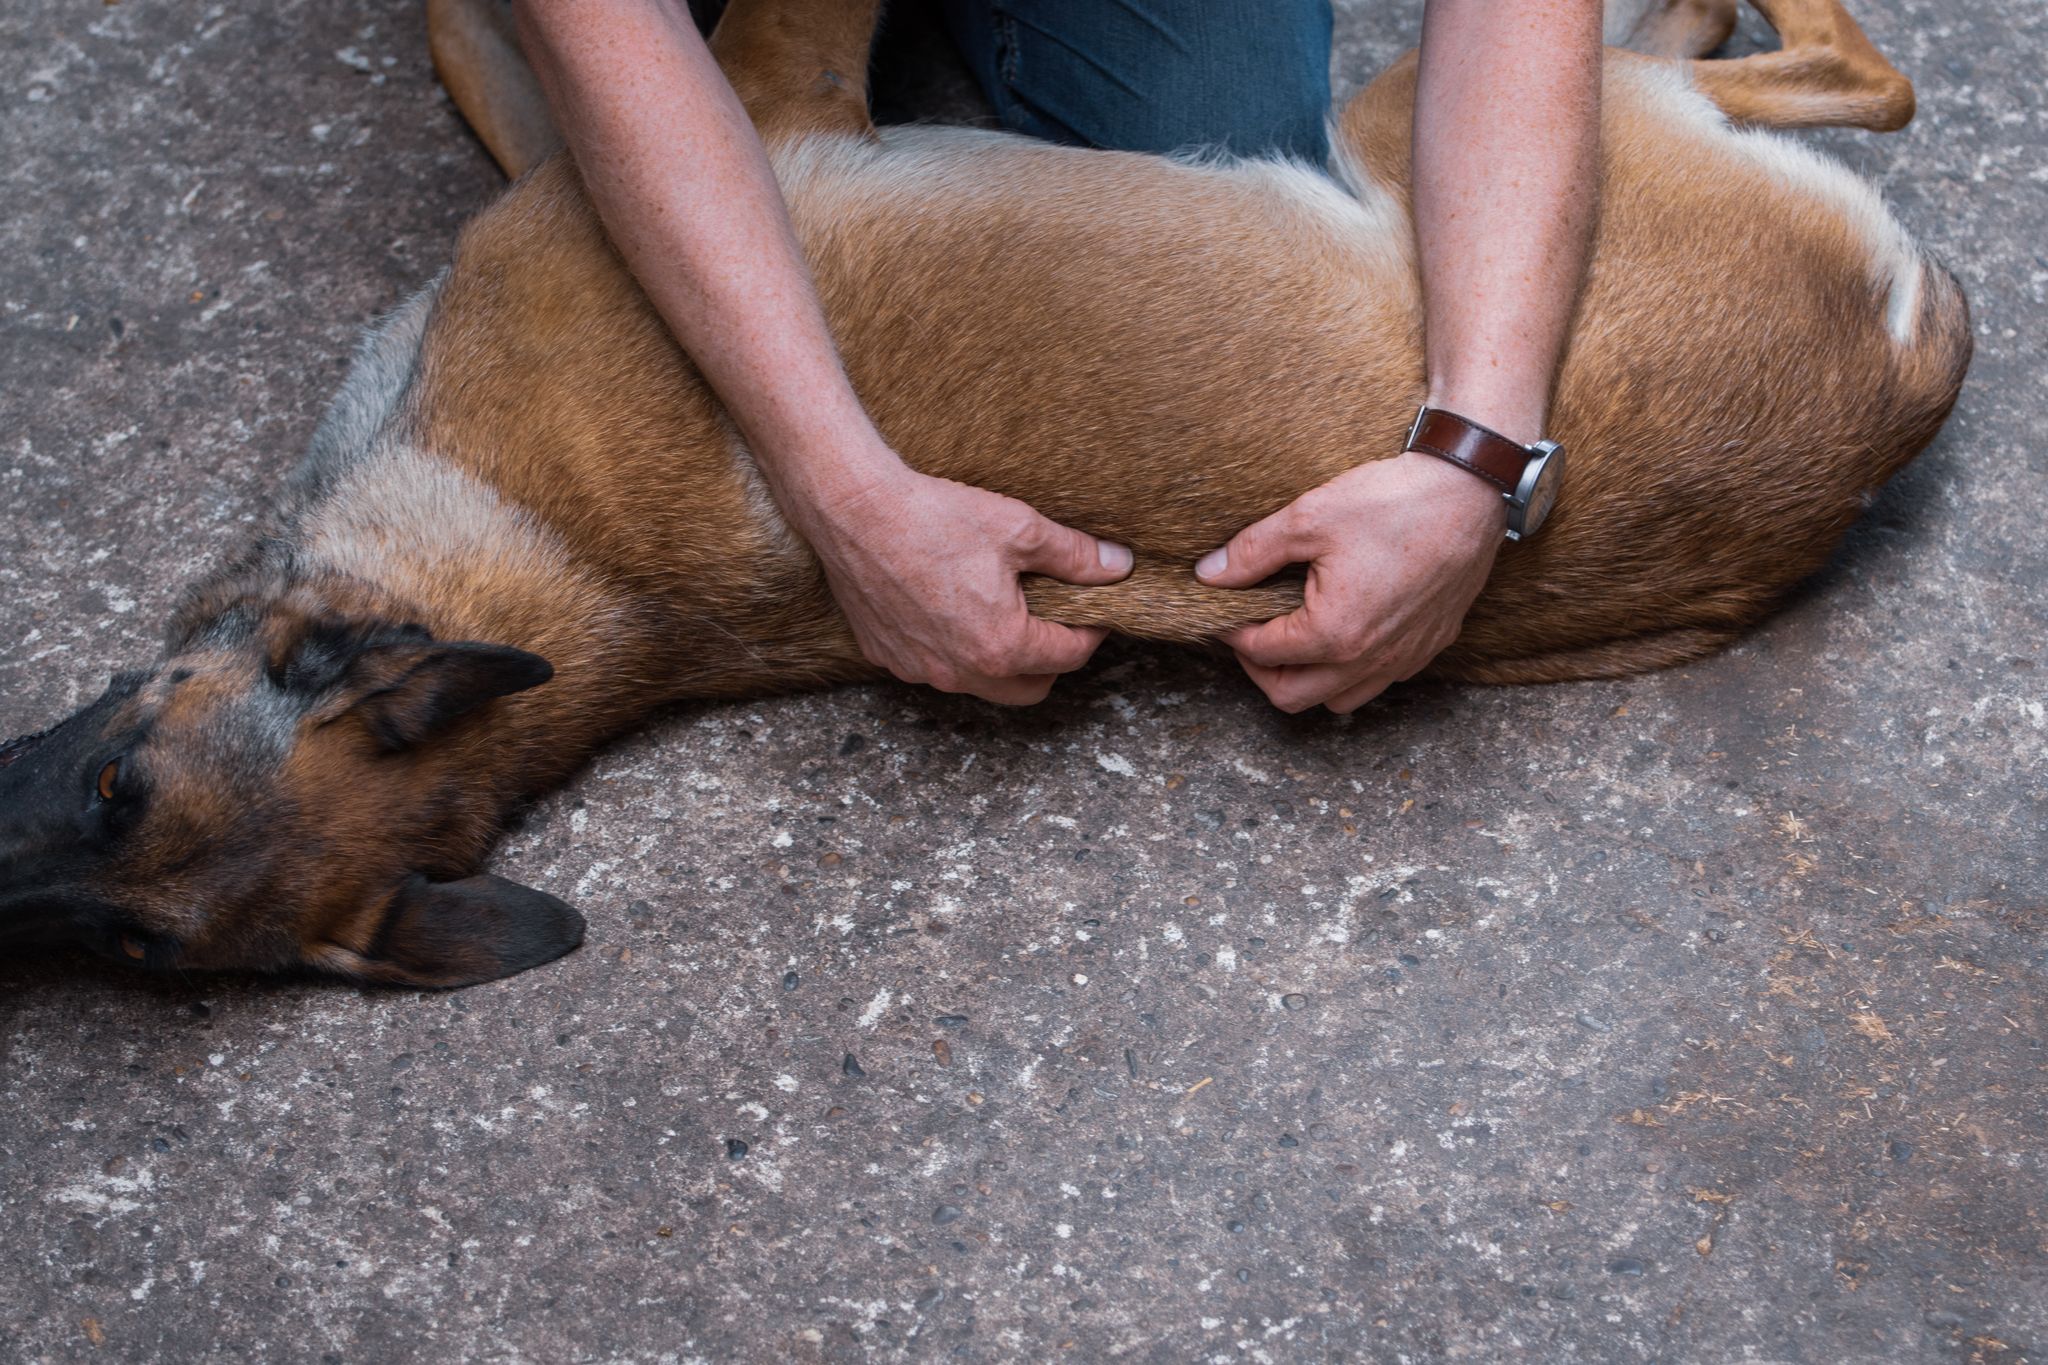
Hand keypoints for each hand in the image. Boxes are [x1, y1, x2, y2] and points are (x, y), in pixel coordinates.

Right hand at [800, 455, 1133, 705]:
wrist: (854, 509)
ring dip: (1000, 660)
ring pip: (979, 683)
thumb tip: (1119, 565)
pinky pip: (933, 667)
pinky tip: (949, 608)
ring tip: (1001, 613)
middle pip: (1030, 690)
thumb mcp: (1019, 528)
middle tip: (1054, 620)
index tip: (1094, 608)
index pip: (1070, 656)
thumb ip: (1075, 555)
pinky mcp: (886, 656)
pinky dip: (952, 649)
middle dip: (1051, 661)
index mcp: (1002, 646)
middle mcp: (961, 671)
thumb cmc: (935, 517)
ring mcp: (919, 669)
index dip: (1091, 630)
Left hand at [1195, 451, 1504, 712]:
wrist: (1470, 491)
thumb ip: (1252, 552)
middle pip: (1292, 696)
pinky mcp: (1430, 646)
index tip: (1224, 609)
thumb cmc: (1392, 502)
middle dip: (1261, 670)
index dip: (1232, 631)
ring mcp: (1404, 658)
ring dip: (1307, 678)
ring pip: (1338, 699)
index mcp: (1333, 633)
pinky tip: (1343, 630)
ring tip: (1294, 638)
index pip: (1262, 652)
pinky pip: (1380, 680)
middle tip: (1251, 632)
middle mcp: (1370, 659)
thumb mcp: (1309, 518)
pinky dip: (1350, 670)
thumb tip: (1208, 574)